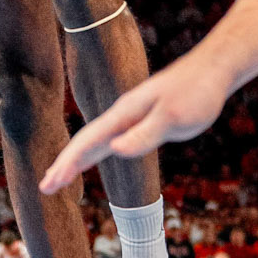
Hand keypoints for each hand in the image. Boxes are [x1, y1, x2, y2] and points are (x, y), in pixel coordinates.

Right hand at [38, 53, 228, 195]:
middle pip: (86, 142)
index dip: (68, 163)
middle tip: (45, 188)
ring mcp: (132, 118)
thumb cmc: (196, 92)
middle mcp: (123, 115)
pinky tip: (94, 159)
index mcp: (125, 114)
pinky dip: (95, 154)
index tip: (49, 184)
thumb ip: (144, 134)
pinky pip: (111, 141)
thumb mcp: (172, 117)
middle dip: (64, 164)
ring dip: (77, 160)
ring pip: (97, 142)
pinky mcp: (143, 121)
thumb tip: (114, 150)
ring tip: (60, 178)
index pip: (88, 142)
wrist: (213, 70)